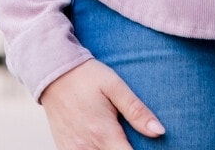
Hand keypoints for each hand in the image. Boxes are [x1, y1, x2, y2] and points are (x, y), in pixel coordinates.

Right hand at [41, 58, 163, 149]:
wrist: (54, 73)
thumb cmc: (87, 77)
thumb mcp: (115, 87)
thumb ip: (137, 111)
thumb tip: (159, 131)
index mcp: (104, 134)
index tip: (149, 146)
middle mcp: (87, 148)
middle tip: (129, 138)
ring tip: (116, 139)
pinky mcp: (64, 149)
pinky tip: (101, 142)